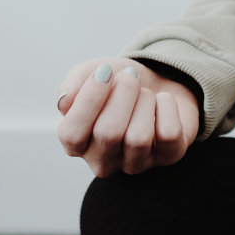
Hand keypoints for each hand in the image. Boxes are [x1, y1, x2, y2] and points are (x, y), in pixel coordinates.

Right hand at [56, 58, 199, 176]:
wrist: (156, 80)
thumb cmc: (116, 83)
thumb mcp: (90, 74)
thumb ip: (72, 85)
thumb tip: (65, 101)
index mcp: (76, 144)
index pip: (71, 134)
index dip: (88, 99)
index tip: (104, 71)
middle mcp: (103, 161)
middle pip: (108, 134)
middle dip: (122, 94)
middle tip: (129, 76)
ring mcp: (136, 163)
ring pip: (138, 138)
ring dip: (144, 101)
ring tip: (144, 92)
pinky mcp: (168, 157)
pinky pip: (169, 134)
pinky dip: (167, 107)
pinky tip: (162, 102)